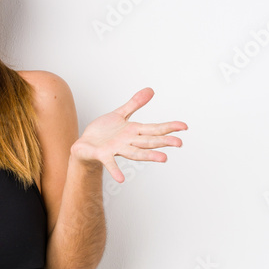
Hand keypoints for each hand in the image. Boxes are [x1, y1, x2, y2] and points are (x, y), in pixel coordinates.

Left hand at [71, 87, 187, 182]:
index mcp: (133, 131)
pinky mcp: (103, 154)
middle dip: (163, 142)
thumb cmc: (102, 131)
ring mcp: (116, 149)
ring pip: (135, 152)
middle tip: (179, 143)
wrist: (84, 144)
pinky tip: (120, 179)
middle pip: (149, 141)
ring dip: (148, 156)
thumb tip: (150, 90)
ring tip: (163, 158)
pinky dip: (115, 170)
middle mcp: (128, 141)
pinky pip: (110, 163)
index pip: (154, 129)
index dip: (169, 127)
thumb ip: (135, 104)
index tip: (185, 127)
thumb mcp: (119, 114)